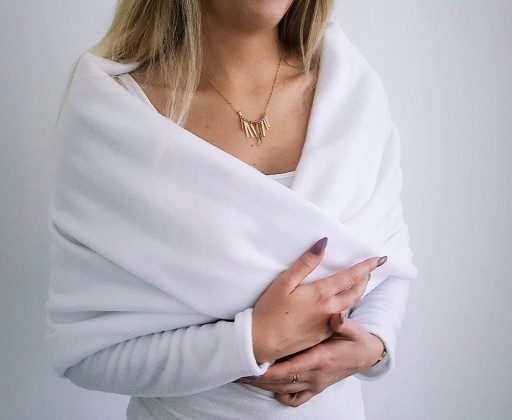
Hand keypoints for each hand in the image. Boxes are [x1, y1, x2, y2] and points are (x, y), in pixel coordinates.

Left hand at [243, 316, 384, 406]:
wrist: (367, 356)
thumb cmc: (357, 340)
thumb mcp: (353, 329)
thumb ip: (343, 323)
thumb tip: (336, 317)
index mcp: (321, 360)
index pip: (288, 369)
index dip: (267, 371)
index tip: (250, 368)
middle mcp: (315, 376)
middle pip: (280, 383)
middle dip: (258, 380)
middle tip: (237, 374)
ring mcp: (315, 384)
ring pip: (283, 391)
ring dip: (264, 387)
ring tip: (245, 379)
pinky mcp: (316, 388)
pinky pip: (295, 399)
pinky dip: (281, 395)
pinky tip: (269, 387)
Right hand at [252, 237, 385, 362]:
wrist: (261, 342)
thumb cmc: (269, 310)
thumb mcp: (284, 281)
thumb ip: (306, 263)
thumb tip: (324, 243)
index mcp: (321, 294)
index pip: (350, 277)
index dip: (365, 266)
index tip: (378, 259)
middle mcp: (329, 310)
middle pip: (356, 293)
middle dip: (365, 280)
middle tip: (370, 269)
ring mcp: (327, 324)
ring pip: (350, 306)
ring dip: (358, 293)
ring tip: (359, 283)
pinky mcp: (322, 335)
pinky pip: (341, 318)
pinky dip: (346, 306)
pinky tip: (340, 304)